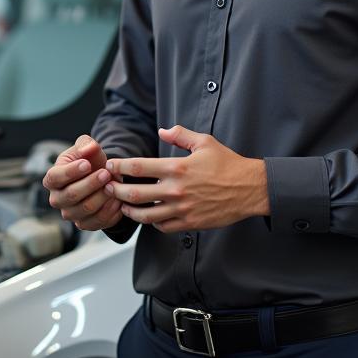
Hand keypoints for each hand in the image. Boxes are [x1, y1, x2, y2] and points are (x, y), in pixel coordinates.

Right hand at [42, 135, 122, 230]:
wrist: (101, 176)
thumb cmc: (89, 161)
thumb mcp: (86, 148)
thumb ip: (86, 144)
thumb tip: (88, 149)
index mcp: (52, 179)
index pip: (55, 177)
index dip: (71, 172)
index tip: (87, 164)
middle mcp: (57, 199)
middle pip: (71, 195)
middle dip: (91, 184)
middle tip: (106, 173)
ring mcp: (70, 214)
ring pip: (86, 209)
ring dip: (102, 196)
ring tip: (114, 184)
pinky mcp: (85, 224)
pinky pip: (98, 221)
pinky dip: (110, 210)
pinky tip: (118, 198)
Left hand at [103, 125, 267, 232]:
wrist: (250, 189)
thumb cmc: (228, 164)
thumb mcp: (204, 142)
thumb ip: (180, 135)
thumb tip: (162, 130)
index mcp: (176, 167)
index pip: (137, 168)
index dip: (119, 167)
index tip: (110, 166)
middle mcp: (175, 190)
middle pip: (134, 194)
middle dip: (115, 191)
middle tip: (108, 188)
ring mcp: (181, 209)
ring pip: (145, 215)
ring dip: (129, 211)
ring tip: (122, 206)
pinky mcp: (189, 223)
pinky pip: (163, 227)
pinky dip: (152, 223)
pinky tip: (149, 216)